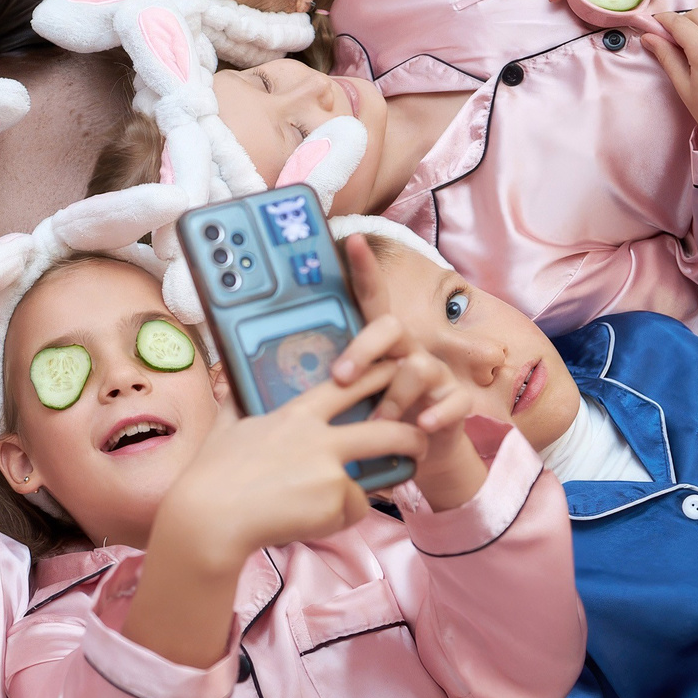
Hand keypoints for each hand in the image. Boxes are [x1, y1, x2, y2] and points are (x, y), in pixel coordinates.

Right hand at [161, 358, 423, 565]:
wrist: (211, 516)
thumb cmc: (210, 475)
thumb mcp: (224, 428)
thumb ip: (235, 405)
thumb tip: (228, 385)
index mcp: (295, 416)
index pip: (346, 388)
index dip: (375, 376)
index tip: (395, 368)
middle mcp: (320, 437)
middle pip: (385, 432)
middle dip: (411, 436)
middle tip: (420, 441)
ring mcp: (331, 469)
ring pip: (369, 482)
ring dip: (370, 490)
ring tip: (358, 498)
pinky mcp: (334, 500)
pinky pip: (348, 514)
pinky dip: (334, 522)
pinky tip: (304, 523)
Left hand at [337, 236, 483, 509]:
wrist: (423, 457)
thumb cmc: (373, 423)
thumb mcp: (343, 402)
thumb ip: (312, 386)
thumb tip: (241, 379)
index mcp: (379, 344)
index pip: (371, 299)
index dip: (364, 269)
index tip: (352, 241)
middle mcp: (408, 349)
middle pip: (391, 326)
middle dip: (364, 350)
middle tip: (341, 378)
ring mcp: (436, 373)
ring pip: (417, 367)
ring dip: (392, 398)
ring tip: (377, 423)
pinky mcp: (456, 400)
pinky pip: (452, 400)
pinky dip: (437, 414)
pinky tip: (422, 427)